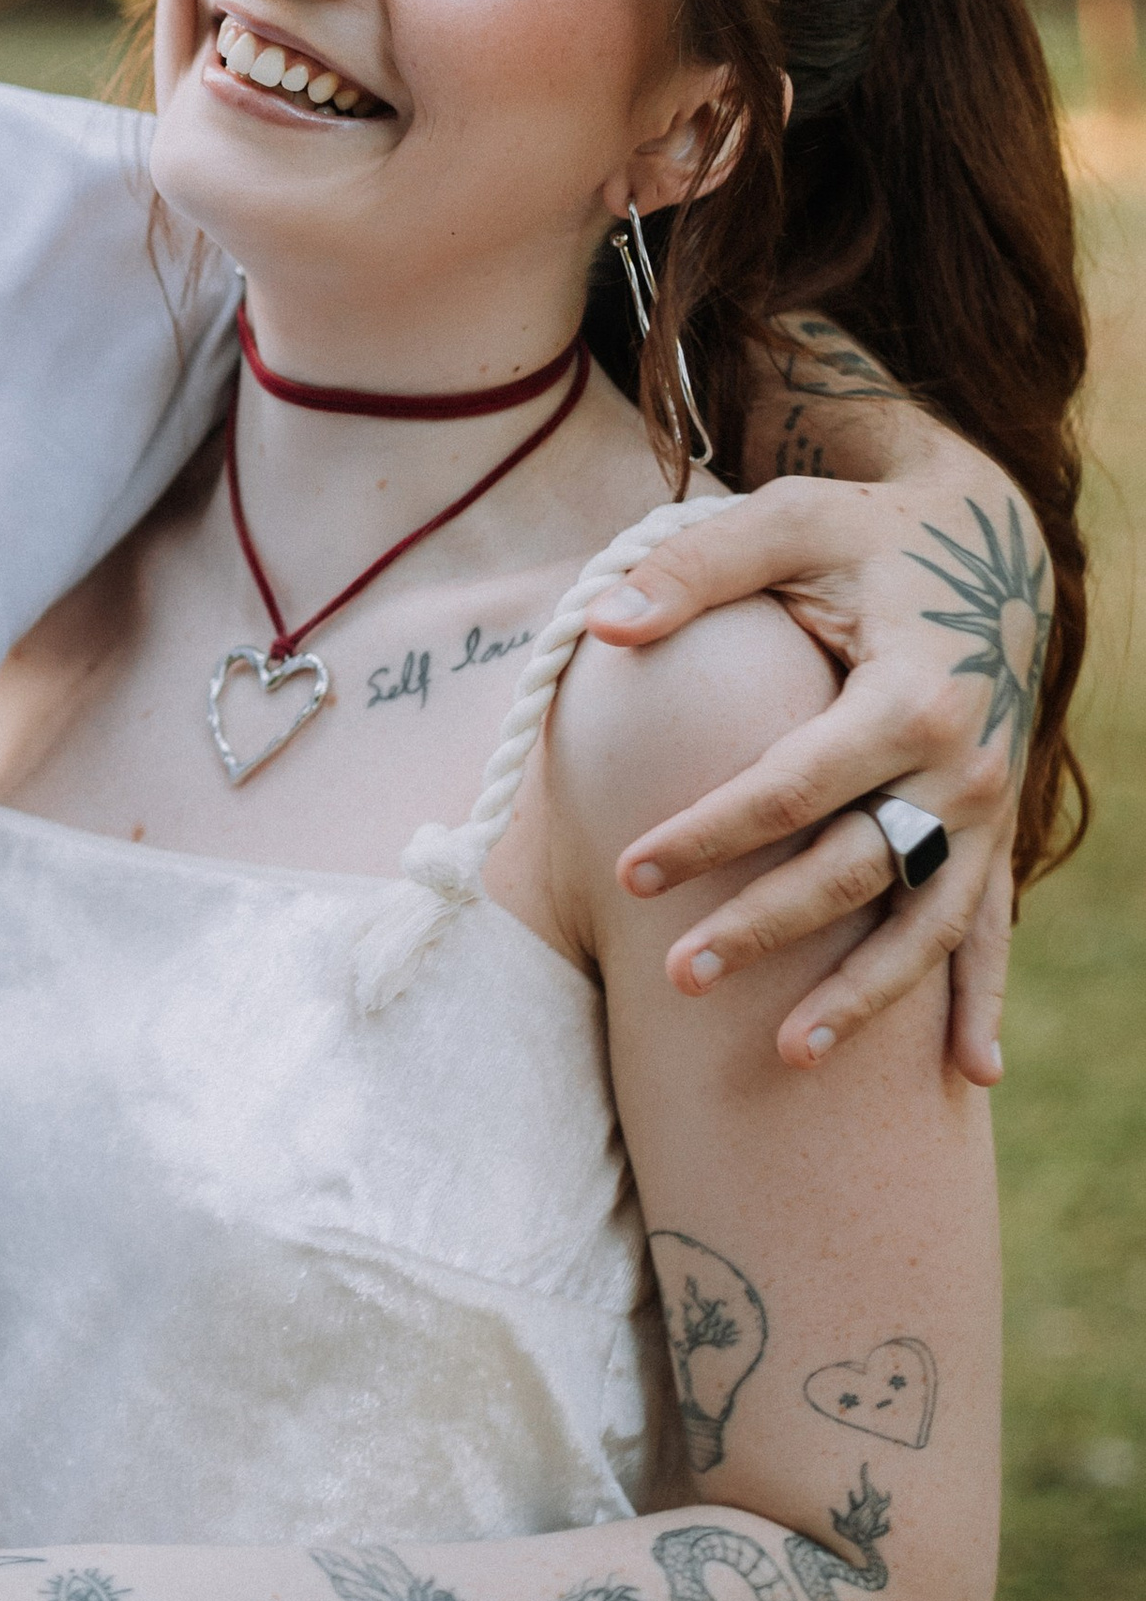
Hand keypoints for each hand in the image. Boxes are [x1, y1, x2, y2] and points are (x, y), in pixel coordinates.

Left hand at [586, 474, 1033, 1084]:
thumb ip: (695, 568)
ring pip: (929, 926)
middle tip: (676, 975)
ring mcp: (989, 810)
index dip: (711, 834)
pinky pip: (992, 929)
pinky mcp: (995, 830)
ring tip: (789, 1054)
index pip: (795, 788)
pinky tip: (968, 1077)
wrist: (989, 539)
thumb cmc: (866, 536)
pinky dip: (981, 1001)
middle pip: (858, 871)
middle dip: (766, 929)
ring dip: (865, 996)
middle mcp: (965, 767)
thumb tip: (605, 624)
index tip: (629, 872)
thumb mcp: (786, 522)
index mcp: (912, 696)